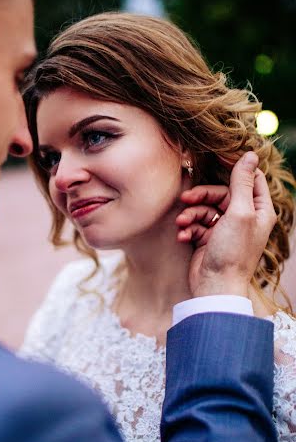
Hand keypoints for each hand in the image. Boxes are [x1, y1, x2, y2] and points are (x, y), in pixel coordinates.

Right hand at [176, 152, 276, 297]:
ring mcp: (225, 229)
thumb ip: (242, 182)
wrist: (215, 287)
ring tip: (182, 223)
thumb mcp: (240, 212)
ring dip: (191, 214)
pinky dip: (188, 228)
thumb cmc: (232, 252)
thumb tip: (251, 154)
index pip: (250, 178)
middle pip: (221, 192)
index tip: (214, 156)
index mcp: (259, 210)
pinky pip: (196, 225)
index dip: (233, 166)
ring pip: (205, 208)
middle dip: (201, 196)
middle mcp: (244, 218)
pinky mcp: (208, 239)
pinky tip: (182, 236)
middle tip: (186, 199)